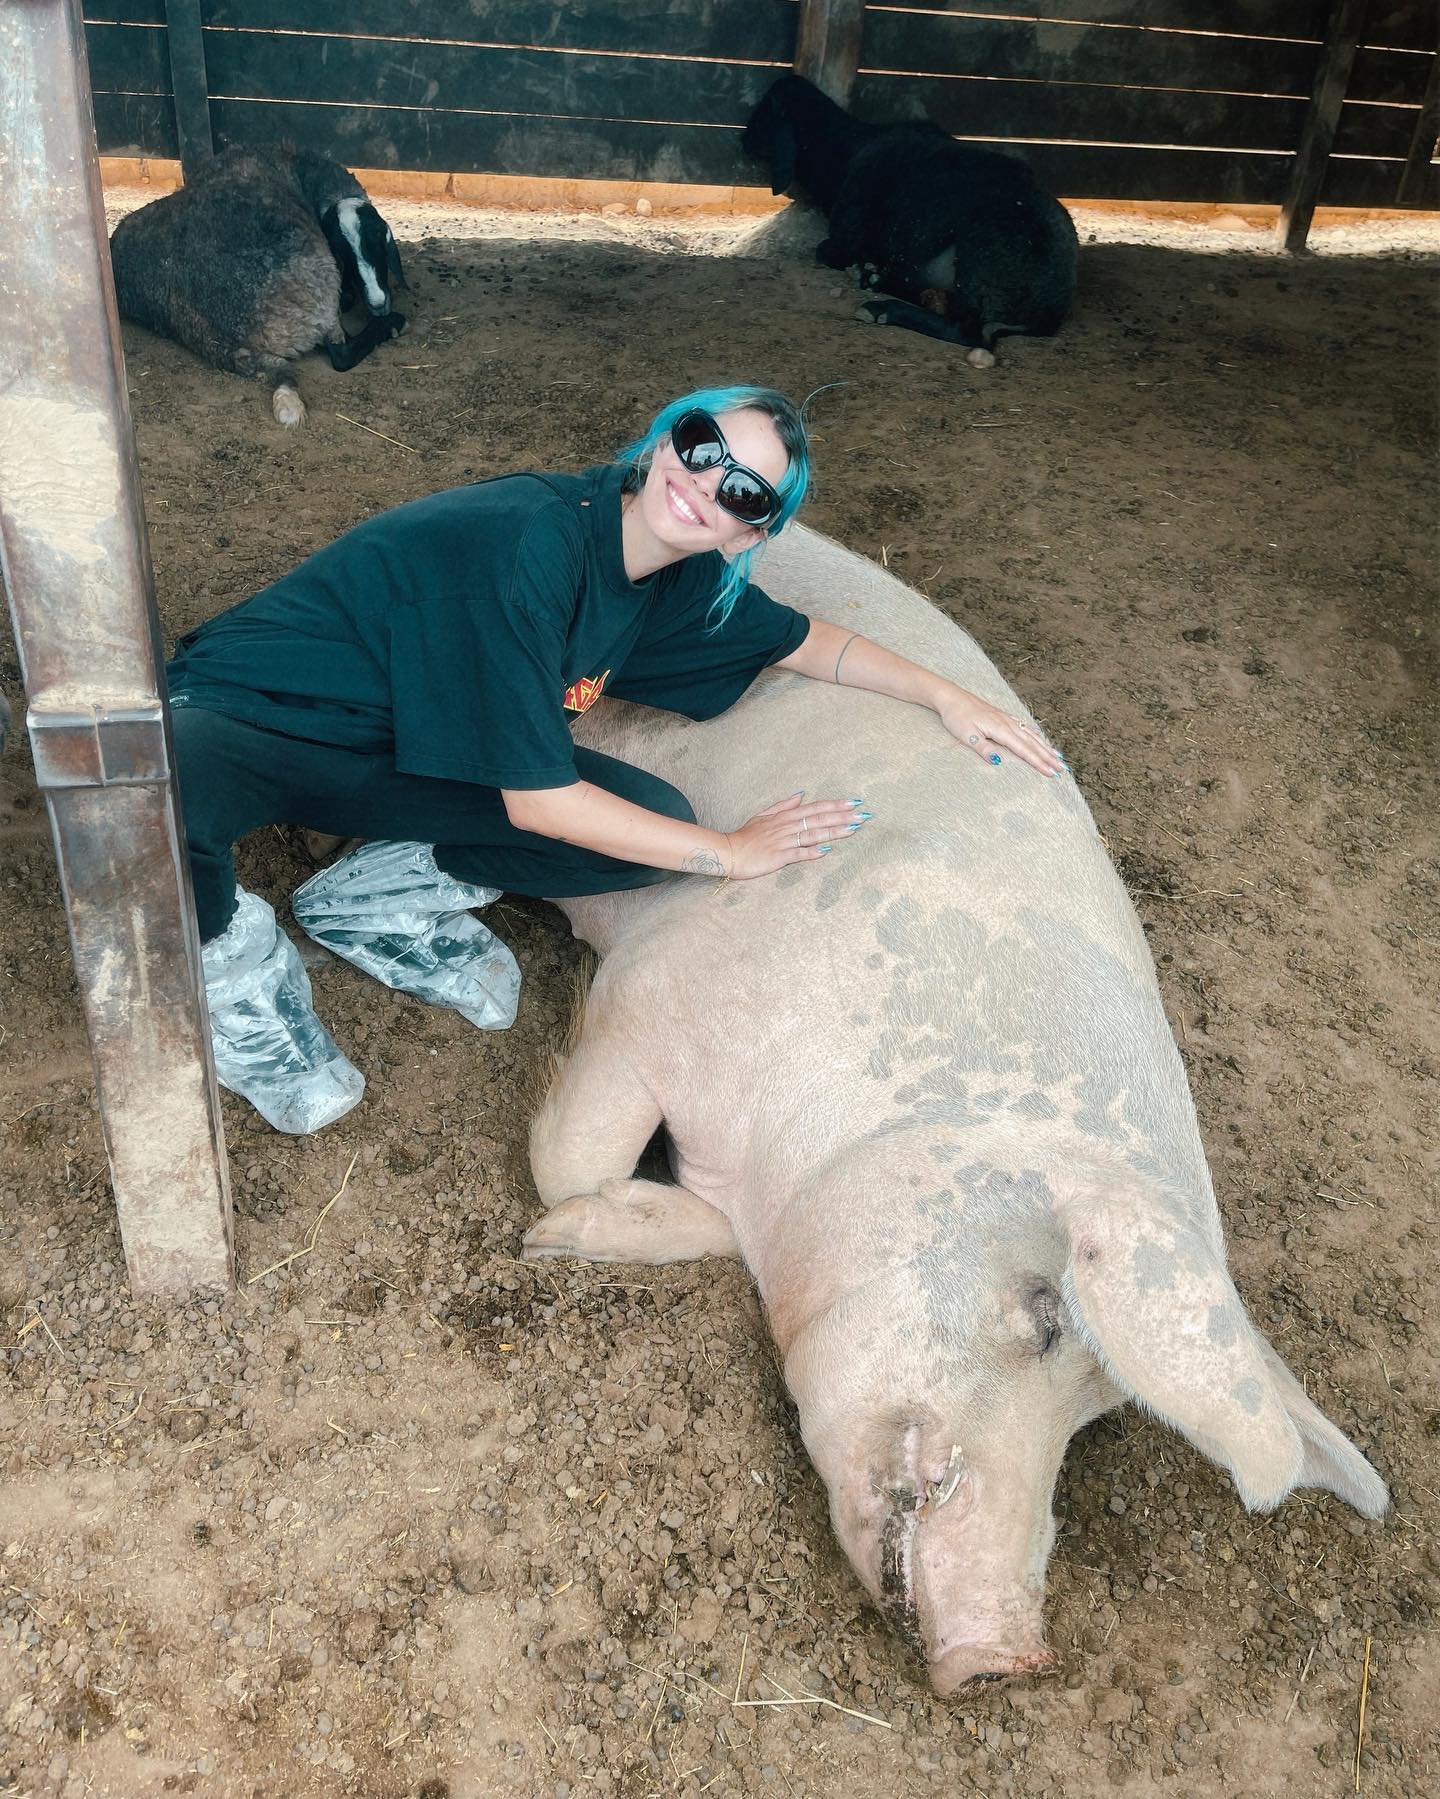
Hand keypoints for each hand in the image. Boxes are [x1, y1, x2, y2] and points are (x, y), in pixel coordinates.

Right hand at [720, 792, 865, 879]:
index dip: (834, 805)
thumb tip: (800, 795)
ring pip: (812, 834)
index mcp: (785, 817)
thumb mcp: (763, 816)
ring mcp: (783, 841)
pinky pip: (798, 853)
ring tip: (853, 830)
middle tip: (863, 814)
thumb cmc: (746, 836)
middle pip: (818, 819)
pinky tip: (826, 850)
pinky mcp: (778, 857)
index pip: (815, 808)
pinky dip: (811, 851)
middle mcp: (786, 826)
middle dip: (842, 816)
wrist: (728, 852)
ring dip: (833, 832)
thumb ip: (783, 805)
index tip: (853, 802)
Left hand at [937, 688, 1065, 776]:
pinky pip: (1025, 727)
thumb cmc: (957, 717)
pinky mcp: (1003, 716)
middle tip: (1063, 769)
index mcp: (1001, 730)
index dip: (1039, 763)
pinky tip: (1040, 739)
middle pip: (1033, 743)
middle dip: (1049, 757)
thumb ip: (983, 748)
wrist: (952, 697)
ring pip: (1031, 735)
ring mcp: (1007, 718)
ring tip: (1059, 757)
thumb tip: (998, 762)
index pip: (1024, 750)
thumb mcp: (966, 736)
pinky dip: (1036, 735)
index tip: (1052, 773)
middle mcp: (1008, 723)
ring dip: (1046, 747)